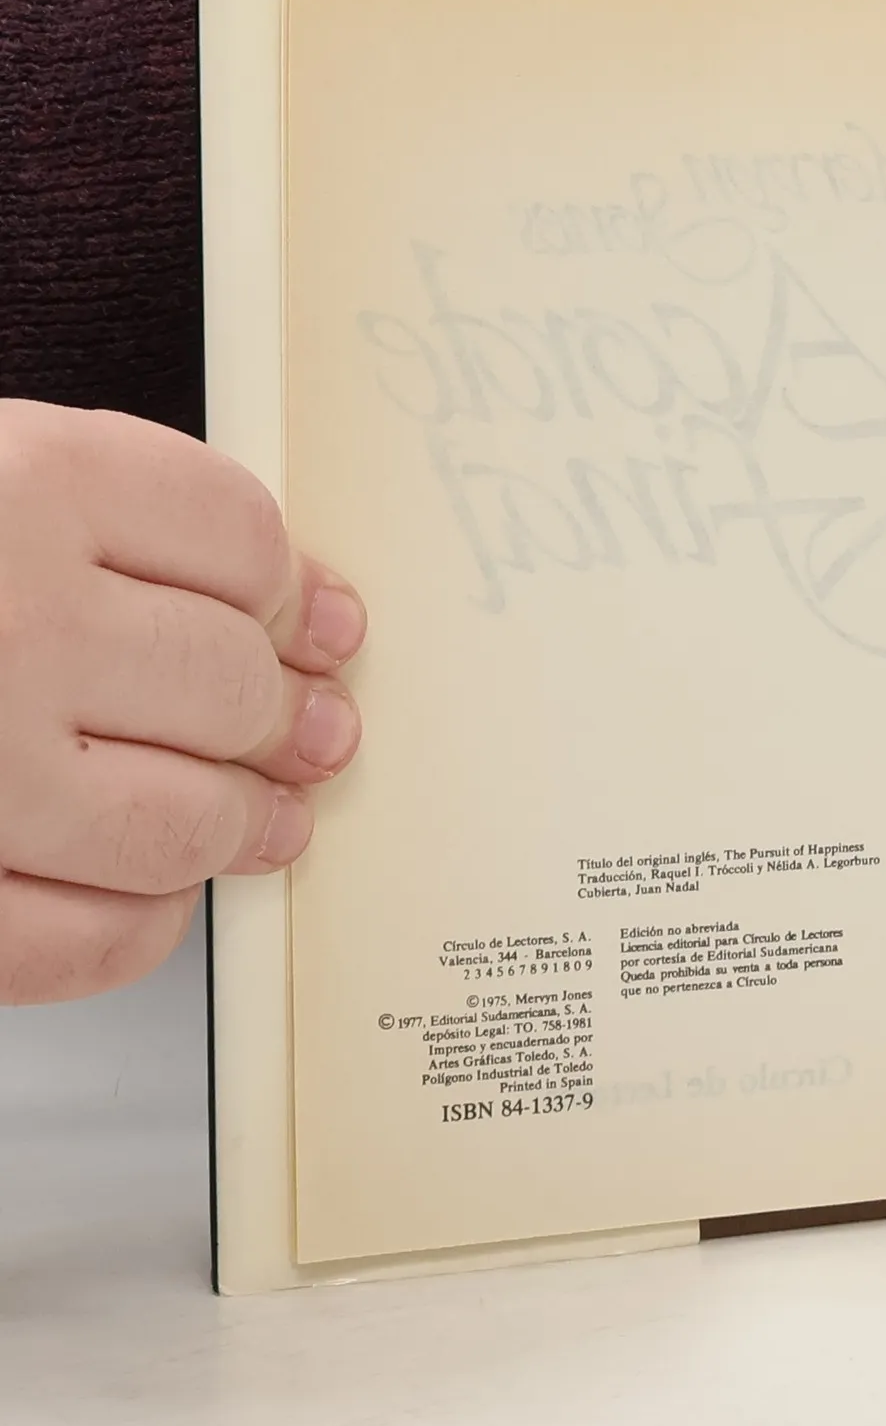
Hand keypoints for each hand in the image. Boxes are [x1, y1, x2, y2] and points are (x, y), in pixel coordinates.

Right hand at [0, 403, 366, 1004]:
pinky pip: (86, 941)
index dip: (291, 594)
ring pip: (183, 822)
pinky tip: (152, 894)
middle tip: (311, 730)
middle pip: (231, 686)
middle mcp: (5, 621)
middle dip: (286, 720)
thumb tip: (307, 616)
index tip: (315, 624)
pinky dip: (141, 925)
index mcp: (20, 484)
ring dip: (242, 828)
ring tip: (263, 820)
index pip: (238, 541)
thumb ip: (110, 517)